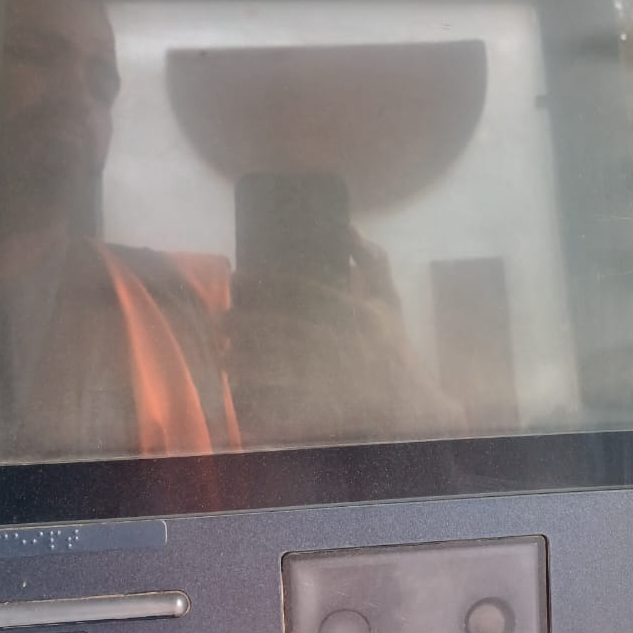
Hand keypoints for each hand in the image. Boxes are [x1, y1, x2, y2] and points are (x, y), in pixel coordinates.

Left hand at [226, 232, 463, 447]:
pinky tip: (239, 389)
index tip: (239, 278)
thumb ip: (372, 262)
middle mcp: (349, 343)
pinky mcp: (330, 406)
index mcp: (361, 313)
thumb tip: (347, 226)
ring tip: (222, 355)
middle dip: (249, 325)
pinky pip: (290, 399)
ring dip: (249, 361)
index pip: (310, 291)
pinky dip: (262, 395)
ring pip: (284, 365)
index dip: (271, 283)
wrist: (411, 406)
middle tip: (220, 320)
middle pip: (288, 329)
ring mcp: (339, 377)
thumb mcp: (391, 301)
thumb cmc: (394, 346)